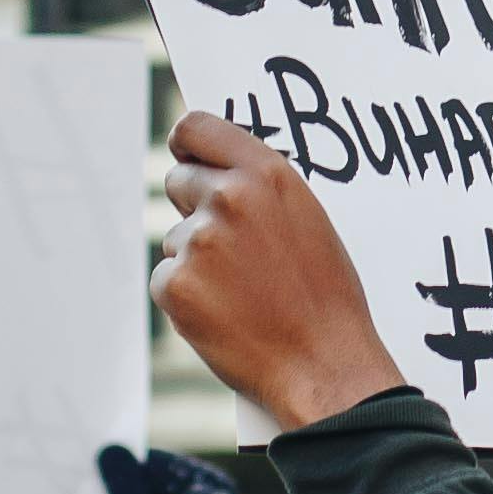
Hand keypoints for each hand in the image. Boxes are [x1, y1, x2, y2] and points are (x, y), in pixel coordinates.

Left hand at [155, 114, 407, 433]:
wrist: (324, 365)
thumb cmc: (326, 297)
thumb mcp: (307, 221)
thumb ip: (260, 191)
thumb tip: (214, 174)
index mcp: (267, 174)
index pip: (197, 127)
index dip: (187, 144)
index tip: (186, 157)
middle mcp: (228, 198)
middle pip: (177, 180)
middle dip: (194, 207)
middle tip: (229, 246)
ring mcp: (198, 241)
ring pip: (175, 237)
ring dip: (196, 260)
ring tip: (243, 292)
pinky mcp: (175, 284)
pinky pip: (166, 278)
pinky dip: (187, 297)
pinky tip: (226, 315)